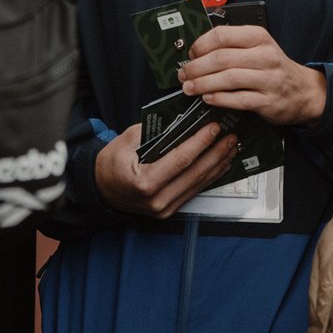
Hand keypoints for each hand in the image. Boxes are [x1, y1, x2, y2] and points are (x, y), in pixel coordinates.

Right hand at [93, 121, 238, 218]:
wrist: (102, 189)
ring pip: (199, 183)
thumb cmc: (111, 164)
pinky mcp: (170, 211)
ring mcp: (165, 208)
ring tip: (230, 147)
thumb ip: (153, 132)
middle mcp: (157, 199)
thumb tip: (181, 122)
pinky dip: (209, 176)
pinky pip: (194, 191)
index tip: (214, 128)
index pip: (181, 159)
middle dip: (216, 152)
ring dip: (217, 164)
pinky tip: (220, 163)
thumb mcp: (126, 141)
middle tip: (230, 136)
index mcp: (145, 182)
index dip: (200, 142)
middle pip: (195, 173)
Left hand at [178, 25, 326, 126]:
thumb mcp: (257, 48)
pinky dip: (219, 99)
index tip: (190, 54)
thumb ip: (232, 46)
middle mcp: (265, 56)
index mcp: (259, 37)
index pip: (223, 35)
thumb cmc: (273, 68)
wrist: (304, 91)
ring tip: (189, 88)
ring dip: (203, 84)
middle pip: (222, 58)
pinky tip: (207, 98)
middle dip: (197, 67)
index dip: (200, 45)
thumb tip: (196, 52)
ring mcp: (269, 79)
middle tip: (184, 75)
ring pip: (228, 79)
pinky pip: (239, 99)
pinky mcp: (268, 101)